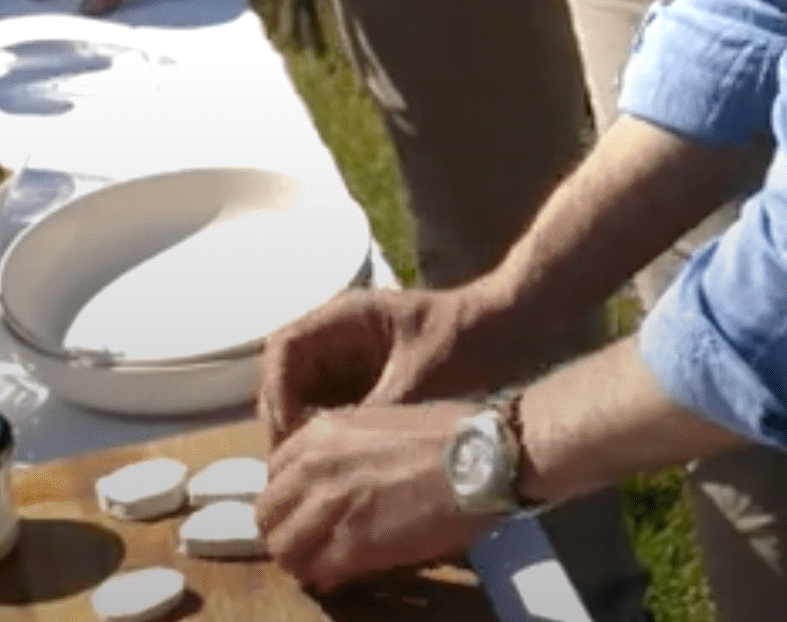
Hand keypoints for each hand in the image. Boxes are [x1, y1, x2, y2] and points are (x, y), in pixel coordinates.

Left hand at [257, 402, 491, 591]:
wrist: (485, 457)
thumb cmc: (449, 434)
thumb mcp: (381, 423)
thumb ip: (345, 450)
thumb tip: (332, 481)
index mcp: (321, 432)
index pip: (272, 473)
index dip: (288, 497)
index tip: (306, 509)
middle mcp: (315, 467)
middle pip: (268, 513)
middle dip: (285, 531)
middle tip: (310, 544)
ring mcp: (331, 507)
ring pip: (283, 548)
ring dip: (299, 559)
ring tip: (322, 564)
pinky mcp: (354, 545)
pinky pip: (316, 571)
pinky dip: (324, 577)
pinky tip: (342, 576)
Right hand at [258, 287, 518, 442]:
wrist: (509, 331)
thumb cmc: (467, 339)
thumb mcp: (420, 376)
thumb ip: (376, 409)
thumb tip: (338, 452)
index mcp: (346, 317)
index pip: (283, 348)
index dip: (277, 390)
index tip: (288, 431)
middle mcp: (338, 335)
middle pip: (286, 375)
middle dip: (284, 417)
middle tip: (292, 462)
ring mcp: (350, 359)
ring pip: (304, 397)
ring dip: (302, 430)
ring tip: (310, 470)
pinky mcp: (366, 383)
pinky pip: (331, 410)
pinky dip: (327, 435)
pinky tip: (337, 464)